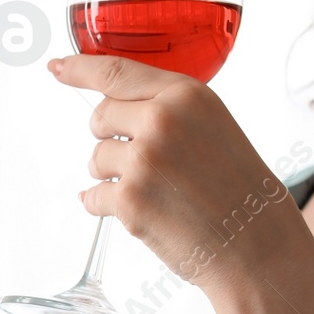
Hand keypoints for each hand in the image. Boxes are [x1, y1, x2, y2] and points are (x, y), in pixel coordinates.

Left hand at [47, 53, 313, 313]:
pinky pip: (92, 196)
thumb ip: (168, 108)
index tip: (56, 67)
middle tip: (148, 164)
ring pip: (95, 159)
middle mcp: (162, 119)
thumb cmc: (237, 189)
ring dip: (114, 176)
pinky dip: (107, 207)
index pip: (114, 72)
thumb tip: (110, 106)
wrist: (256, 245)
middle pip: (99, 117)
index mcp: (186, 94)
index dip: (78, 69)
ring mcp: (142, 159)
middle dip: (111, 138)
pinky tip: (145, 214)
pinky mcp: (128, 199)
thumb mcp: (213, 126)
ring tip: (158, 193)